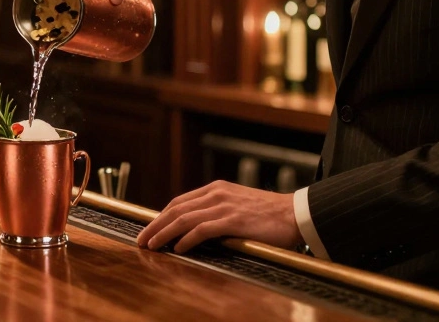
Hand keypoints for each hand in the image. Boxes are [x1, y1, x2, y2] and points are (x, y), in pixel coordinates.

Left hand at [135, 181, 302, 253]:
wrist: (297, 214)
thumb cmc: (270, 214)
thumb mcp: (238, 204)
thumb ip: (218, 211)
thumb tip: (196, 227)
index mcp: (216, 189)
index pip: (179, 202)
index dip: (161, 216)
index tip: (149, 228)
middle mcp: (216, 195)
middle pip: (176, 209)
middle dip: (155, 224)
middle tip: (142, 239)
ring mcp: (224, 207)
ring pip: (184, 219)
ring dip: (164, 233)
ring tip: (152, 245)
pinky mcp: (233, 221)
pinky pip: (202, 230)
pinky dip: (186, 239)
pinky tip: (178, 248)